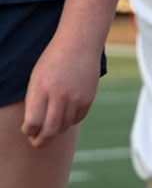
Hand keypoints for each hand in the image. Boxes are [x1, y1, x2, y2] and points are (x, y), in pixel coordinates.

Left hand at [22, 32, 102, 146]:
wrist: (79, 44)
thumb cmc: (53, 61)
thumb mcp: (37, 78)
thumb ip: (35, 102)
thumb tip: (35, 128)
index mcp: (41, 89)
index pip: (33, 123)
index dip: (28, 131)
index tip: (27, 130)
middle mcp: (59, 95)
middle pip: (49, 131)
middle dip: (41, 142)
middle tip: (37, 143)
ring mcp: (76, 98)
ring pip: (63, 127)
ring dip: (56, 129)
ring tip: (51, 122)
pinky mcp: (88, 99)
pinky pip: (76, 119)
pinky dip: (69, 120)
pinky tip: (65, 111)